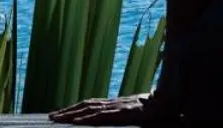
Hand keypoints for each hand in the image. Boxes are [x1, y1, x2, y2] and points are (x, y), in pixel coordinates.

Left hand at [48, 94, 166, 123]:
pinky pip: (101, 116)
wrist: (171, 100)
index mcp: (116, 103)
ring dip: (71, 114)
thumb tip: (124, 115)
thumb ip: (128, 111)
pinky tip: (76, 122)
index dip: (75, 108)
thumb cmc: (158, 107)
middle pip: (85, 105)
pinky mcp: (123, 112)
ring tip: (57, 119)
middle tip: (51, 116)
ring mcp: (118, 106)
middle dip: (67, 111)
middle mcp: (114, 103)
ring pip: (89, 109)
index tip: (62, 113)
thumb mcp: (139, 111)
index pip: (91, 104)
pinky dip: (87, 118)